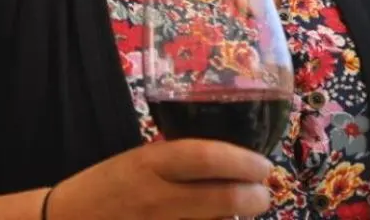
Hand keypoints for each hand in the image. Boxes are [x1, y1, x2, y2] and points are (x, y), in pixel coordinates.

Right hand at [45, 139, 272, 218]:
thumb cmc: (106, 187)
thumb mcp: (138, 161)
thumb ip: (178, 161)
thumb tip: (230, 162)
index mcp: (149, 164)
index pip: (205, 157)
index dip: (242, 161)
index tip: (263, 165)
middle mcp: (155, 197)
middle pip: (221, 198)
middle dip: (254, 197)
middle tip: (263, 194)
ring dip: (235, 219)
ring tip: (245, 211)